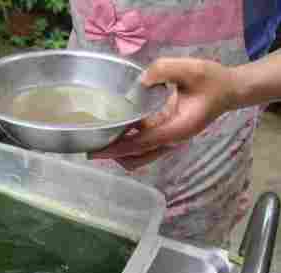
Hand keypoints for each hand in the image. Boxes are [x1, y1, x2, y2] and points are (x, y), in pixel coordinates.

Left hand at [90, 58, 237, 169]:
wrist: (228, 91)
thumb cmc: (211, 81)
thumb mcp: (192, 68)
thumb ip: (166, 69)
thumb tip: (142, 79)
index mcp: (176, 128)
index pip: (140, 143)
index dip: (117, 148)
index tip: (95, 151)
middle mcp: (171, 141)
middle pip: (136, 158)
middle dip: (114, 155)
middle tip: (91, 147)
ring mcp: (169, 142)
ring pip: (139, 158)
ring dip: (120, 152)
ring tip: (100, 139)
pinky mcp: (167, 138)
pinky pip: (143, 149)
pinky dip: (128, 146)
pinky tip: (117, 130)